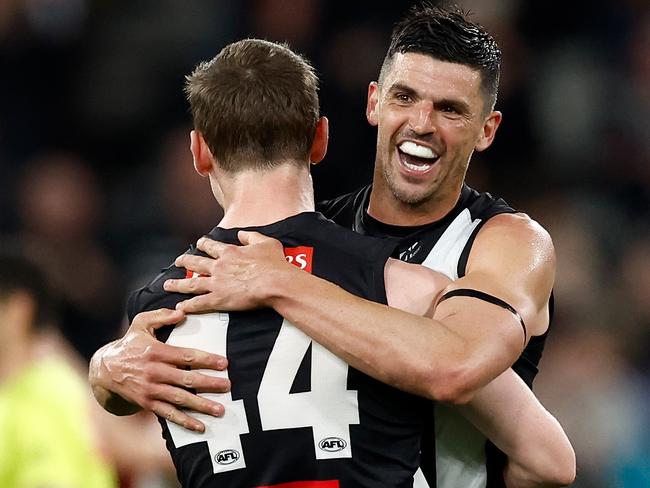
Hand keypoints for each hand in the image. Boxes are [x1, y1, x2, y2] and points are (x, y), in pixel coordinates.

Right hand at [91, 308, 229, 431]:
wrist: (105, 369)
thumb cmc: (129, 344)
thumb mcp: (140, 324)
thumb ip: (161, 316)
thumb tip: (181, 312)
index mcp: (157, 352)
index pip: (186, 356)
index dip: (206, 360)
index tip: (224, 363)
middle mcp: (155, 372)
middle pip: (186, 379)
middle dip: (209, 383)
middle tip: (227, 385)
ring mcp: (151, 390)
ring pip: (180, 399)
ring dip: (201, 405)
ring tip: (219, 409)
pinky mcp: (147, 403)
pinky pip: (168, 414)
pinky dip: (184, 421)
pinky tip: (200, 426)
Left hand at [164, 231, 295, 312]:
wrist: (275, 283)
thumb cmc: (274, 264)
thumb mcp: (266, 243)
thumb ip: (251, 236)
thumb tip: (242, 233)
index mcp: (230, 252)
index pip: (211, 246)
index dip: (203, 244)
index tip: (198, 243)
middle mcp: (219, 266)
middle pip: (196, 263)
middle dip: (185, 262)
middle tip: (178, 262)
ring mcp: (217, 283)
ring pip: (192, 283)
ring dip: (178, 284)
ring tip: (168, 285)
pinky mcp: (219, 299)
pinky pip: (199, 303)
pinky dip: (188, 306)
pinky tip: (180, 307)